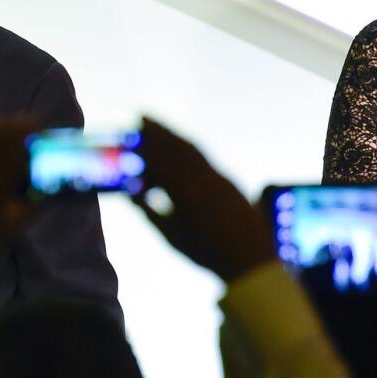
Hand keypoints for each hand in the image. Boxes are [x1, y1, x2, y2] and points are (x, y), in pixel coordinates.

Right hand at [132, 117, 273, 281]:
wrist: (248, 260)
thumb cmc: (204, 252)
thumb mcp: (170, 234)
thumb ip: (148, 210)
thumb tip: (131, 193)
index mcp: (185, 193)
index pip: (159, 161)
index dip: (142, 147)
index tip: (127, 137)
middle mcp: (203, 180)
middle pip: (177, 147)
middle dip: (159, 130)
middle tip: (142, 117)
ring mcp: (218, 178)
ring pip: (193, 149)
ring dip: (175, 135)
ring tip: (160, 126)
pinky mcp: (228, 182)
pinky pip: (205, 158)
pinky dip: (189, 148)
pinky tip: (181, 148)